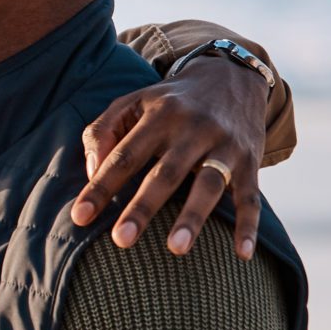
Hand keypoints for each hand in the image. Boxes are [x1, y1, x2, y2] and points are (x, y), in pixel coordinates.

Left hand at [70, 54, 266, 258]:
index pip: (124, 155)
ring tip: (176, 249)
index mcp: (159, 115)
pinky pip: (251, 196)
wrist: (232, 75)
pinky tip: (241, 253)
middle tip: (120, 240)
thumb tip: (92, 173)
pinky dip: (249, 225)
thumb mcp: (132, 102)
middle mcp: (193, 129)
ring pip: (209, 184)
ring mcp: (225, 145)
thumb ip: (102, 132)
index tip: (79, 217)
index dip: (101, 186)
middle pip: (165, 173)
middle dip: (142, 207)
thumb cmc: (170, 100)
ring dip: (193, 217)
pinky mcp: (251, 160)